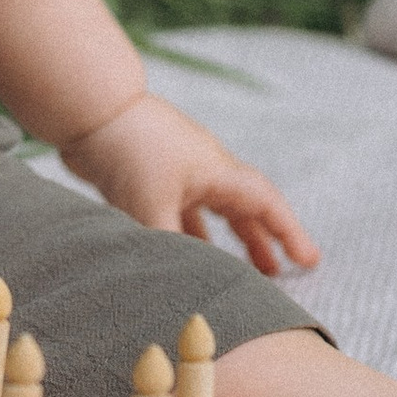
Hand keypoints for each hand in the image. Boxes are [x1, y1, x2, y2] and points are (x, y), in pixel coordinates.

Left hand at [61, 89, 320, 276]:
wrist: (87, 110)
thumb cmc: (129, 148)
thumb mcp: (151, 205)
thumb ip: (170, 248)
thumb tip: (179, 286)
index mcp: (217, 172)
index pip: (265, 204)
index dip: (290, 233)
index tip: (309, 261)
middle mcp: (203, 170)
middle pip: (242, 209)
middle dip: (260, 241)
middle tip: (276, 274)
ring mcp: (176, 172)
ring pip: (209, 212)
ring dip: (222, 242)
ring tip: (231, 273)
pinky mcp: (147, 177)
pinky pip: (177, 211)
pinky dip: (184, 234)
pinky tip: (178, 255)